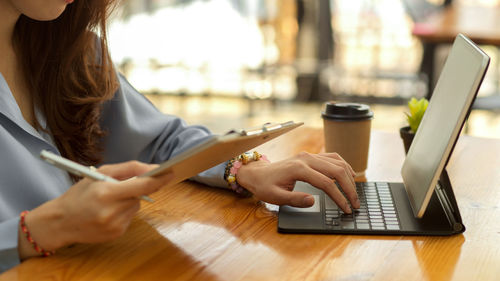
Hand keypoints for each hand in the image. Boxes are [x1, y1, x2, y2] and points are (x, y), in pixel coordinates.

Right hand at [19, 161, 173, 258]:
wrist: (61, 222)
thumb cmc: (80, 194)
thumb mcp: (99, 174)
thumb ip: (128, 169)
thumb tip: (152, 168)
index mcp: (106, 193)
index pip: (142, 185)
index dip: (159, 179)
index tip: (171, 172)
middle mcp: (112, 211)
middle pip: (140, 195)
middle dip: (136, 188)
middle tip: (120, 187)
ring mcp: (115, 225)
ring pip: (136, 206)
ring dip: (129, 200)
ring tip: (108, 202)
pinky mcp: (117, 234)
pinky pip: (130, 217)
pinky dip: (124, 212)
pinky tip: (108, 212)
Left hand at [236, 152, 358, 212]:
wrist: (257, 173)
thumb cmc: (265, 186)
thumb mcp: (275, 197)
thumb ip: (294, 200)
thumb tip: (313, 201)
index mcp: (299, 169)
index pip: (326, 183)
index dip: (339, 197)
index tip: (346, 209)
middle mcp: (307, 159)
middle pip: (337, 170)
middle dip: (349, 188)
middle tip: (355, 204)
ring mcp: (309, 155)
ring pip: (337, 162)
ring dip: (349, 176)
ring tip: (354, 192)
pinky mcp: (310, 156)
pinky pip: (332, 157)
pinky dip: (343, 166)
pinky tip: (349, 175)